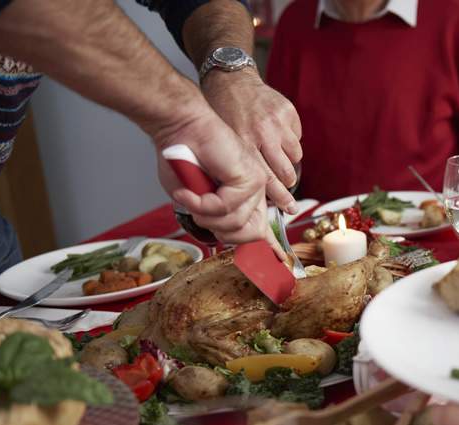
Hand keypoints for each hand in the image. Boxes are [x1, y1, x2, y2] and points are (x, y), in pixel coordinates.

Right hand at [152, 102, 286, 259]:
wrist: (180, 128)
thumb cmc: (182, 160)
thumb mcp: (195, 198)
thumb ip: (212, 218)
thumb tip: (225, 236)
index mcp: (246, 198)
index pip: (263, 230)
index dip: (269, 249)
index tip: (279, 263)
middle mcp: (255, 193)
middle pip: (249, 235)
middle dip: (219, 231)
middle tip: (198, 212)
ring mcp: (255, 185)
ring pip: (234, 224)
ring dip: (204, 215)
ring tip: (189, 196)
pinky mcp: (249, 178)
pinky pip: (225, 208)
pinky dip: (201, 203)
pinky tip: (189, 191)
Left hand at [202, 69, 301, 213]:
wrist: (231, 80)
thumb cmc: (224, 115)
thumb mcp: (226, 141)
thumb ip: (242, 164)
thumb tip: (258, 194)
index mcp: (244, 142)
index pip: (267, 178)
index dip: (280, 197)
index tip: (289, 209)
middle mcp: (263, 133)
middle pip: (286, 171)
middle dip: (288, 183)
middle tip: (288, 188)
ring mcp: (278, 121)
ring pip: (295, 156)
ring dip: (289, 161)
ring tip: (278, 158)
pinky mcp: (288, 112)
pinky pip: (297, 137)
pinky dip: (290, 141)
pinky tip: (277, 136)